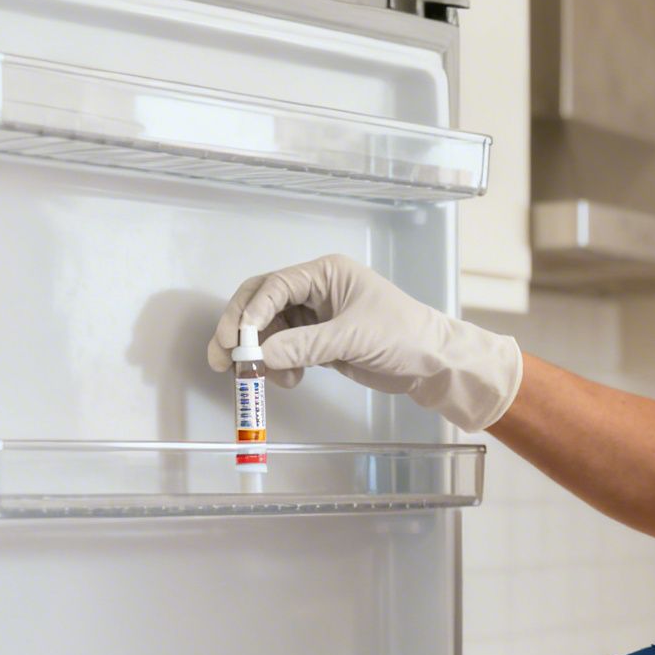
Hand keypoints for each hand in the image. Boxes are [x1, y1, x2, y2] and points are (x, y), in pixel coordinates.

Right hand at [205, 254, 522, 431]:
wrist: (432, 363)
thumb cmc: (403, 336)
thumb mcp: (353, 337)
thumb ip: (305, 346)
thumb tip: (262, 356)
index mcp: (325, 274)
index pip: (274, 286)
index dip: (250, 312)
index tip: (236, 341)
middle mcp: (315, 290)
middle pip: (261, 304)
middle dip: (240, 331)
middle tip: (222, 359)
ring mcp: (315, 316)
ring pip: (270, 330)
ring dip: (261, 354)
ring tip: (265, 379)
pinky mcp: (318, 341)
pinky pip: (285, 350)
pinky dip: (280, 365)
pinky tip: (290, 381)